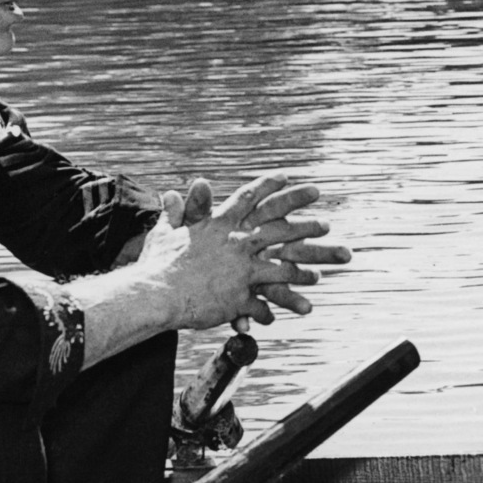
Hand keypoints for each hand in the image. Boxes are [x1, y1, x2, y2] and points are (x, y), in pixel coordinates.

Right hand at [143, 173, 350, 328]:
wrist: (155, 292)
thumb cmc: (157, 262)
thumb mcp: (165, 231)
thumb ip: (175, 212)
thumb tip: (170, 193)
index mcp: (219, 224)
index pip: (249, 198)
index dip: (270, 186)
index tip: (289, 176)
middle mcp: (236, 243)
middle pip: (278, 228)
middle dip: (304, 224)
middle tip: (327, 223)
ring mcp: (241, 269)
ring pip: (283, 264)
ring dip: (307, 264)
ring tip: (324, 267)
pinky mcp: (239, 295)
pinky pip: (267, 300)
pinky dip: (285, 303)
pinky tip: (305, 306)